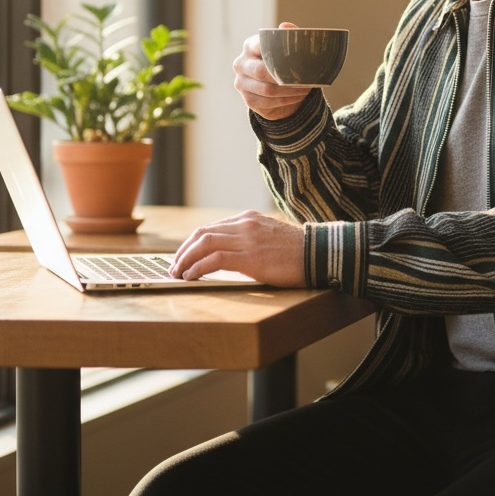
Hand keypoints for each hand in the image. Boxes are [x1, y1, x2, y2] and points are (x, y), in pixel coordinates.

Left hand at [169, 210, 306, 285]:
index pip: (212, 227)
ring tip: (178, 273)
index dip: (193, 243)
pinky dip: (198, 267)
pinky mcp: (250, 257)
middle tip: (175, 265)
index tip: (185, 256)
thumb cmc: (298, 251)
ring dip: (186, 259)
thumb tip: (232, 258)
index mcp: (248, 219)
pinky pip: (215, 259)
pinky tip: (192, 276)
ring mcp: (247, 239)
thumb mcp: (270, 237)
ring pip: (204, 243)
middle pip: (202, 233)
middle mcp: (244, 225)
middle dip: (183, 250)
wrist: (319, 252)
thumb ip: (250, 240)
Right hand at [233, 21, 312, 119]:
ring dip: (289, 90)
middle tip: (304, 78)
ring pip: (267, 90)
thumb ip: (288, 36)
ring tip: (306, 88)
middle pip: (261, 71)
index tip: (294, 58)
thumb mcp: (287, 48)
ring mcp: (241, 82)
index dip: (276, 52)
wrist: (278, 88)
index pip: (260, 46)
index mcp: (250, 46)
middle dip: (285, 77)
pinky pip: (267, 103)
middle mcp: (241, 63)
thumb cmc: (283, 63)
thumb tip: (285, 26)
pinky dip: (286, 100)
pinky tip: (297, 97)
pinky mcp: (247, 99)